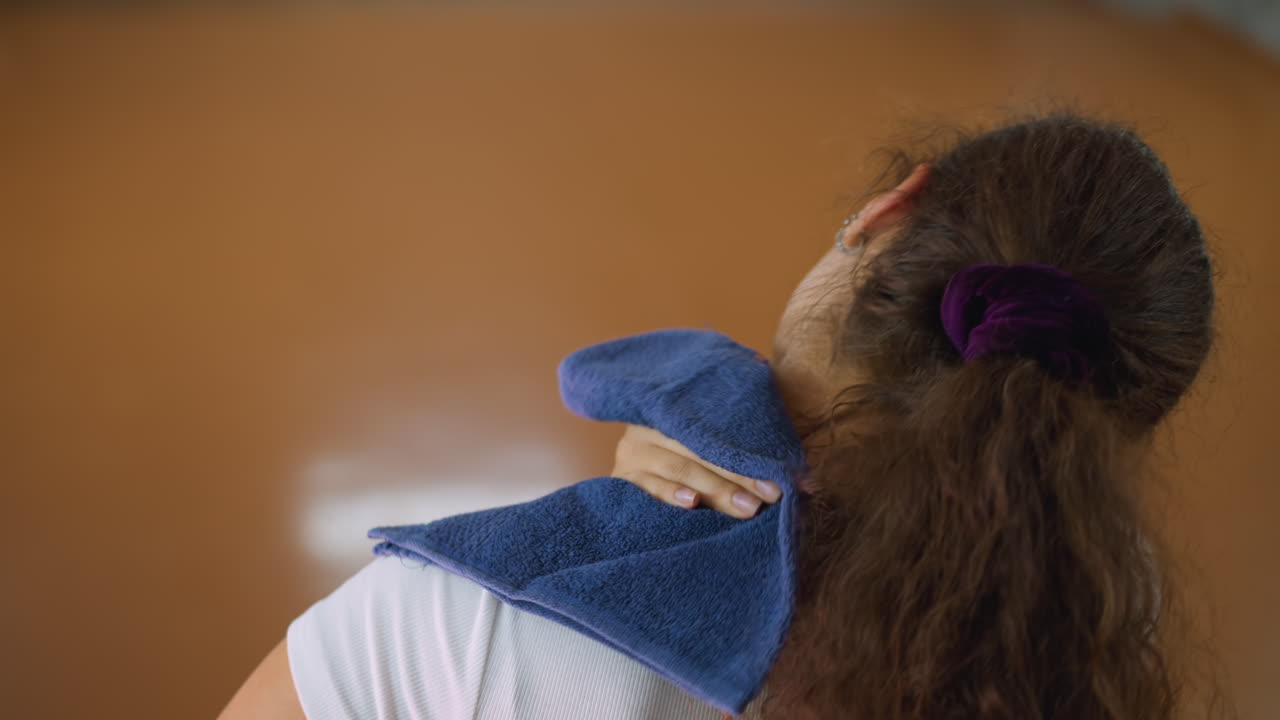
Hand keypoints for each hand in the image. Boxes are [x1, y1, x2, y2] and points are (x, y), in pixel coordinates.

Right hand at [610, 424, 782, 518]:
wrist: (631, 475)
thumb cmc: (694, 450)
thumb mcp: (717, 434)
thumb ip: (752, 431)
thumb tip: (801, 453)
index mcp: (678, 407)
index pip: (716, 427)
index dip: (751, 450)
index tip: (784, 474)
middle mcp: (652, 425)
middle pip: (701, 449)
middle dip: (740, 476)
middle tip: (771, 496)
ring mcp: (633, 453)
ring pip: (678, 469)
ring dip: (715, 490)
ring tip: (746, 508)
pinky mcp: (620, 480)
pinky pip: (644, 488)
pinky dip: (668, 495)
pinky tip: (691, 505)